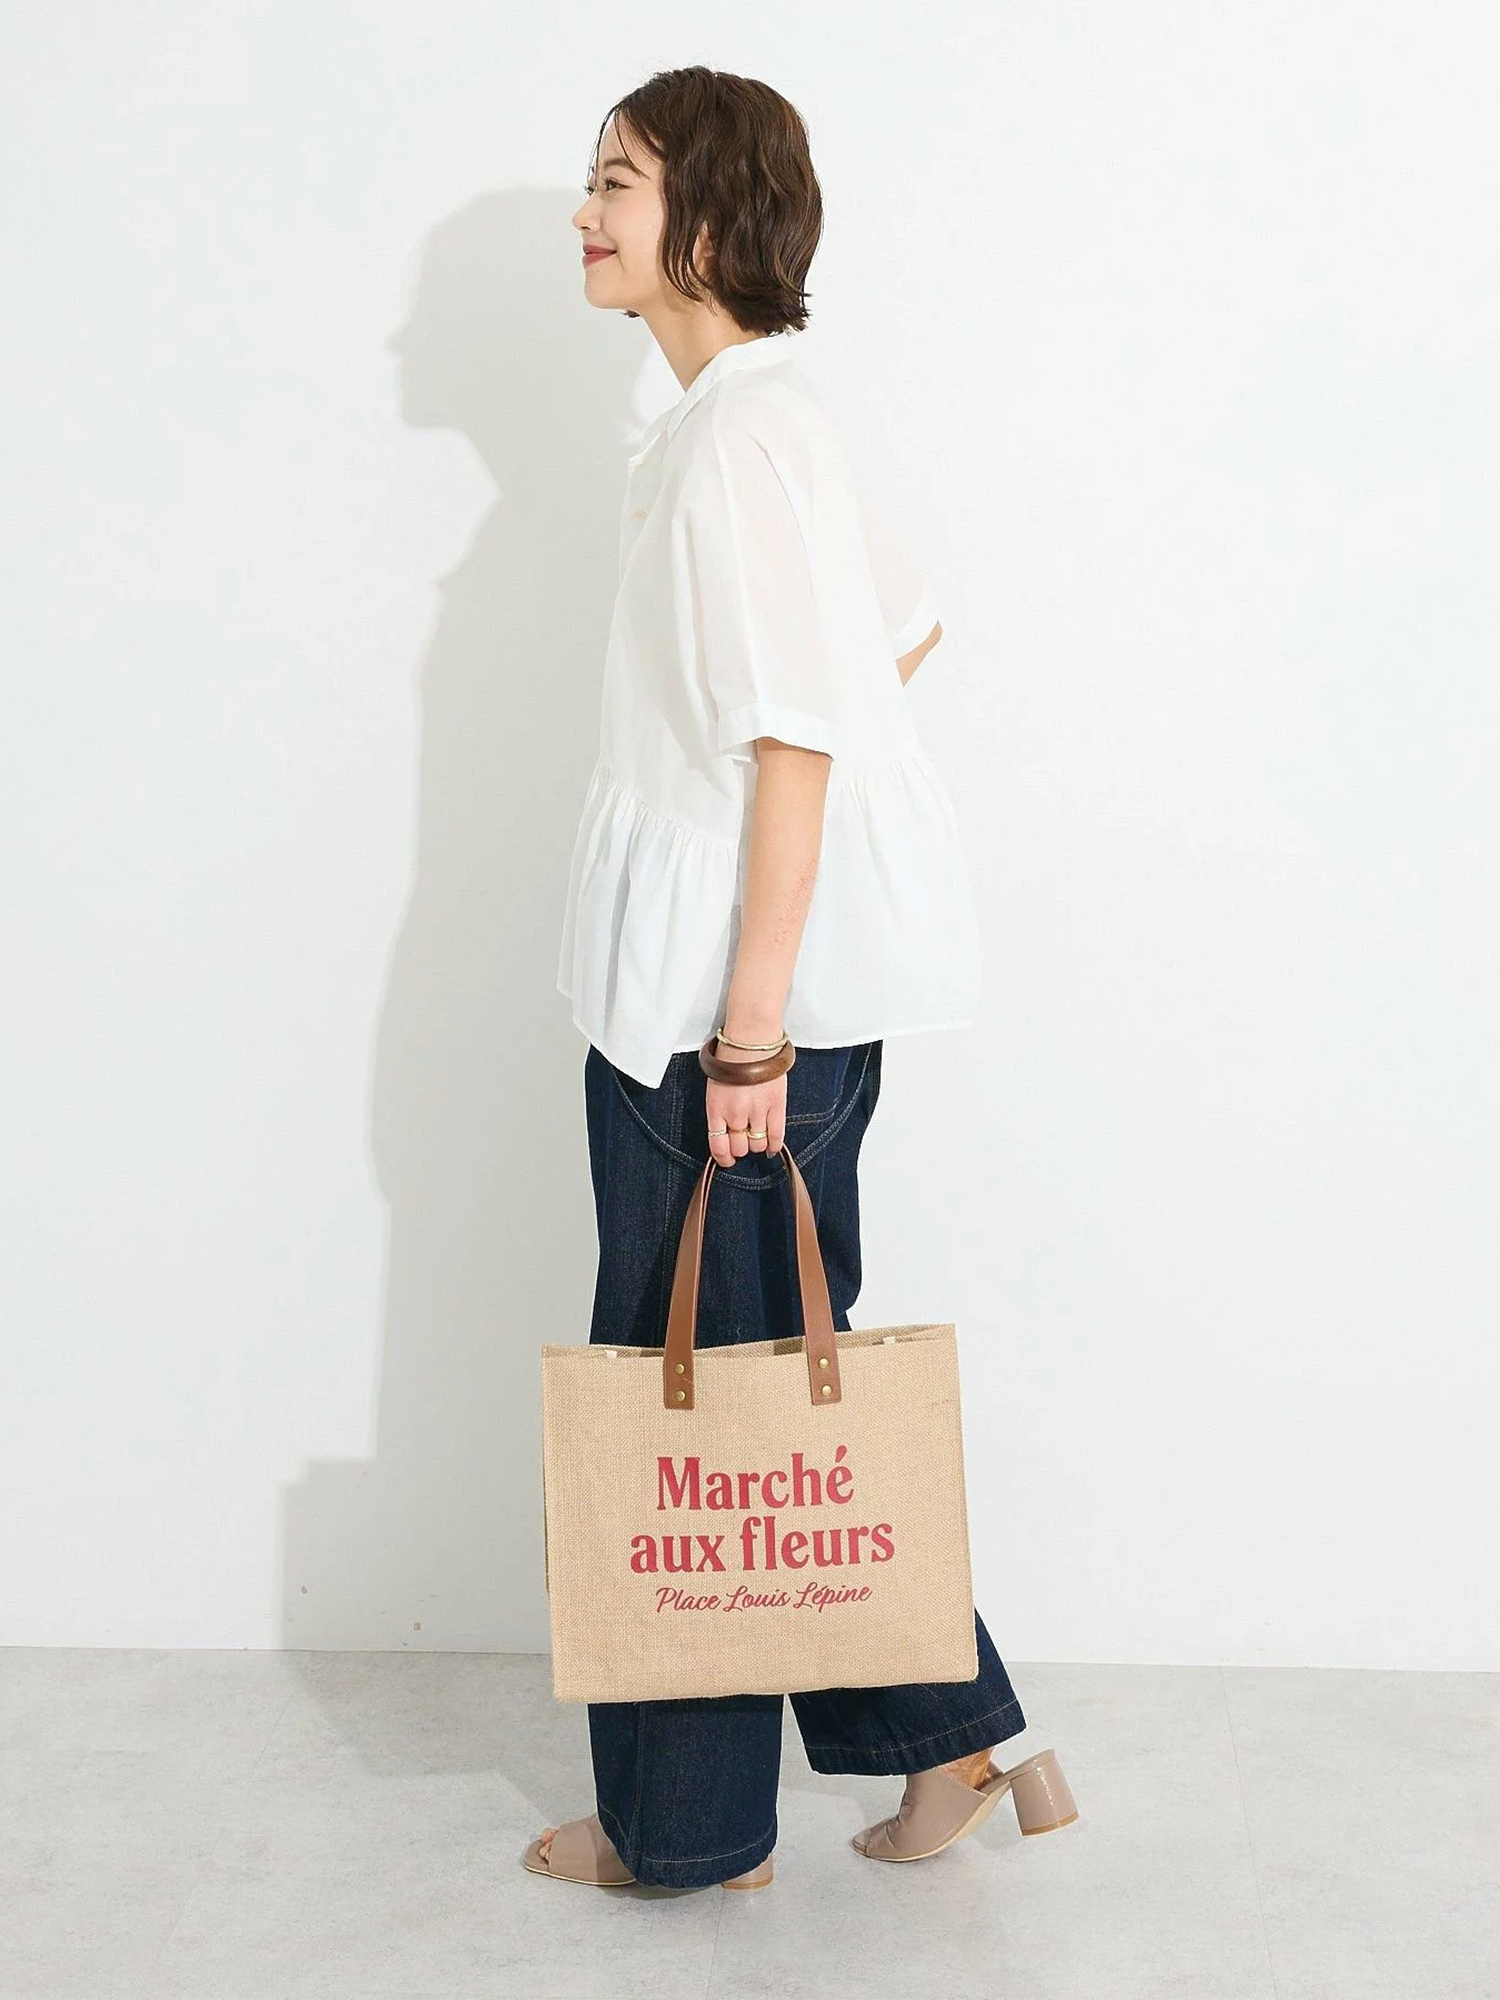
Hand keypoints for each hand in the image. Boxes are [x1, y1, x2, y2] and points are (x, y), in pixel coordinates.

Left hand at [705, 1043, 786, 1167]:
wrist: (751, 1040)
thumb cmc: (731, 1059)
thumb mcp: (715, 1087)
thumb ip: (720, 1110)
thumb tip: (726, 1132)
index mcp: (716, 1109)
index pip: (718, 1146)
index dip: (724, 1158)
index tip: (727, 1160)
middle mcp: (735, 1114)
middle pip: (740, 1148)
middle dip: (741, 1148)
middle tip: (744, 1141)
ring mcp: (757, 1111)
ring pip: (758, 1144)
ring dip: (757, 1145)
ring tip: (758, 1137)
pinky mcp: (777, 1106)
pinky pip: (777, 1136)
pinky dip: (775, 1146)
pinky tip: (772, 1148)